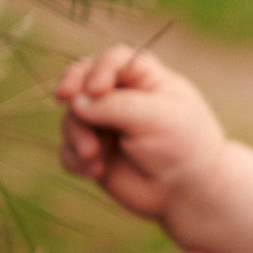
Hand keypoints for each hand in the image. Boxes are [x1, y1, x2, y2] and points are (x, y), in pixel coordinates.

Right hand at [55, 47, 226, 222]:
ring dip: (76, 134)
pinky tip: (94, 171)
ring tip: (93, 155)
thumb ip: (116, 106)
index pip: (114, 59)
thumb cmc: (183, 146)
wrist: (188, 192)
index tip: (96, 89)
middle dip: (72, 88)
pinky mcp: (93, 153)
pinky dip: (74, 158)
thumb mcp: (158, 118)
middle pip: (82, 80)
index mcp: (144, 78)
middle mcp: (120, 97)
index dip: (99, 68)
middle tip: (64, 98)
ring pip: (72, 117)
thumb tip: (75, 102)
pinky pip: (67, 150)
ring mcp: (104, 124)